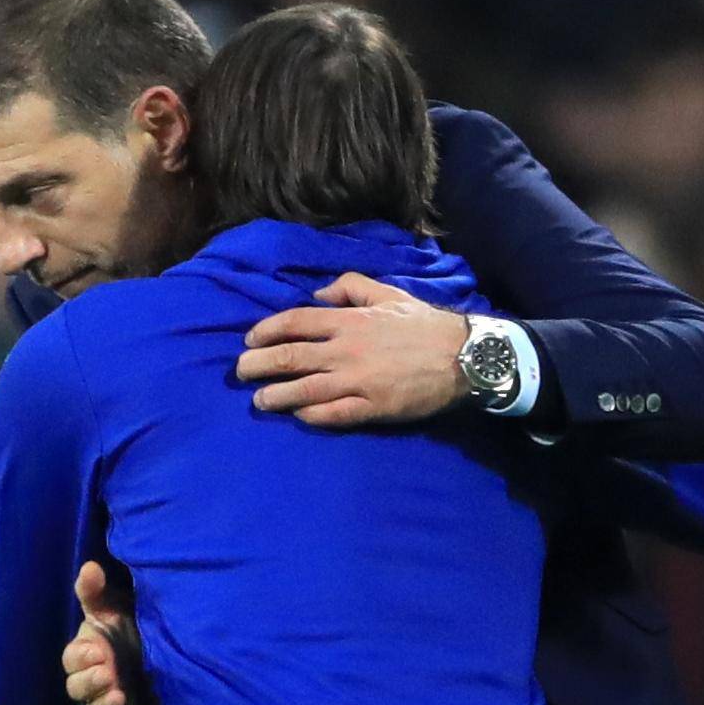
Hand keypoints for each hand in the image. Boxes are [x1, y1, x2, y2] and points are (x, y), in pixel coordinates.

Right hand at [61, 561, 150, 704]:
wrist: (175, 645)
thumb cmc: (137, 622)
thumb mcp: (117, 604)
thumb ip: (97, 591)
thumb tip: (89, 567)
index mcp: (88, 651)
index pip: (71, 659)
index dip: (80, 658)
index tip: (98, 651)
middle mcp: (96, 678)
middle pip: (77, 688)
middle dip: (90, 682)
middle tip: (108, 673)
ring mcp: (112, 699)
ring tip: (120, 697)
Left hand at [235, 272, 468, 427]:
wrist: (462, 356)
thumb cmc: (423, 324)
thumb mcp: (387, 293)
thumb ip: (349, 289)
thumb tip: (317, 296)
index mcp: (348, 321)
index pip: (294, 323)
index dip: (266, 332)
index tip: (249, 341)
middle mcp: (346, 350)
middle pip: (289, 357)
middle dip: (258, 366)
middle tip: (241, 372)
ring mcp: (357, 381)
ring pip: (303, 390)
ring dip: (275, 396)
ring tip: (259, 401)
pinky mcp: (372, 407)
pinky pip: (332, 414)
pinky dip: (310, 415)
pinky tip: (297, 416)